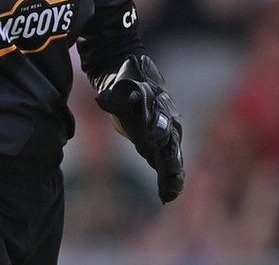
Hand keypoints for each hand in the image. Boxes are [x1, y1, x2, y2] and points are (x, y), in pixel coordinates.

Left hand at [96, 55, 185, 202]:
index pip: (159, 118)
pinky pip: (168, 165)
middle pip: (171, 143)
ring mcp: (168, 137)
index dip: (157, 127)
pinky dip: (169, 180)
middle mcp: (169, 122)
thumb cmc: (127, 85)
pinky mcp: (162, 148)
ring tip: (170, 193)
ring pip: (173, 158)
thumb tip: (104, 100)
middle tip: (171, 173)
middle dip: (172, 159)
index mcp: (159, 107)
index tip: (151, 137)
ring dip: (172, 176)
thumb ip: (116, 96)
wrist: (135, 83)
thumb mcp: (120, 87)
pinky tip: (167, 196)